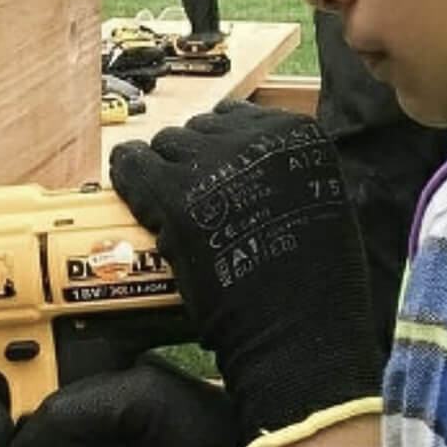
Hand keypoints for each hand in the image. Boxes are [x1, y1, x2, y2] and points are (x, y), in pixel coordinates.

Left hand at [108, 100, 382, 446]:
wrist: (299, 329)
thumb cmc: (315, 285)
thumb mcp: (319, 206)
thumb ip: (282, 177)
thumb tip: (244, 172)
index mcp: (297, 136)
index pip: (234, 117)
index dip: (218, 149)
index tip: (214, 176)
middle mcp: (255, 137)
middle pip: (197, 130)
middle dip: (190, 161)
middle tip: (193, 200)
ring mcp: (212, 163)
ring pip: (164, 145)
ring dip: (162, 173)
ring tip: (168, 210)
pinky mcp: (175, 193)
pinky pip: (133, 166)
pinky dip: (128, 178)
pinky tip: (129, 193)